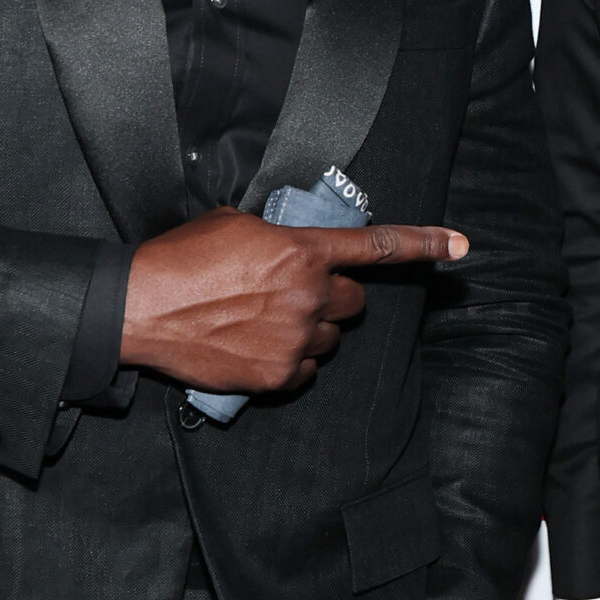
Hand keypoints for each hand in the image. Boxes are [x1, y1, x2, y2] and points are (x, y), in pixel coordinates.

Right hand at [121, 208, 466, 393]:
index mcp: (302, 250)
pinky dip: (290, 362)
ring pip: (331, 338)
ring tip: (263, 321)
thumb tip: (291, 246)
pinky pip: (308, 370)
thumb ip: (278, 235)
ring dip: (311, 330)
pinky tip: (255, 347)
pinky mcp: (279, 375)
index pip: (377, 247)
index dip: (424, 244)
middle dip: (332, 297)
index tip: (460, 246)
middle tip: (292, 294)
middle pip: (353, 302)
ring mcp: (297, 339)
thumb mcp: (234, 224)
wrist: (140, 307)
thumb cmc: (180, 259)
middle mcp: (309, 295)